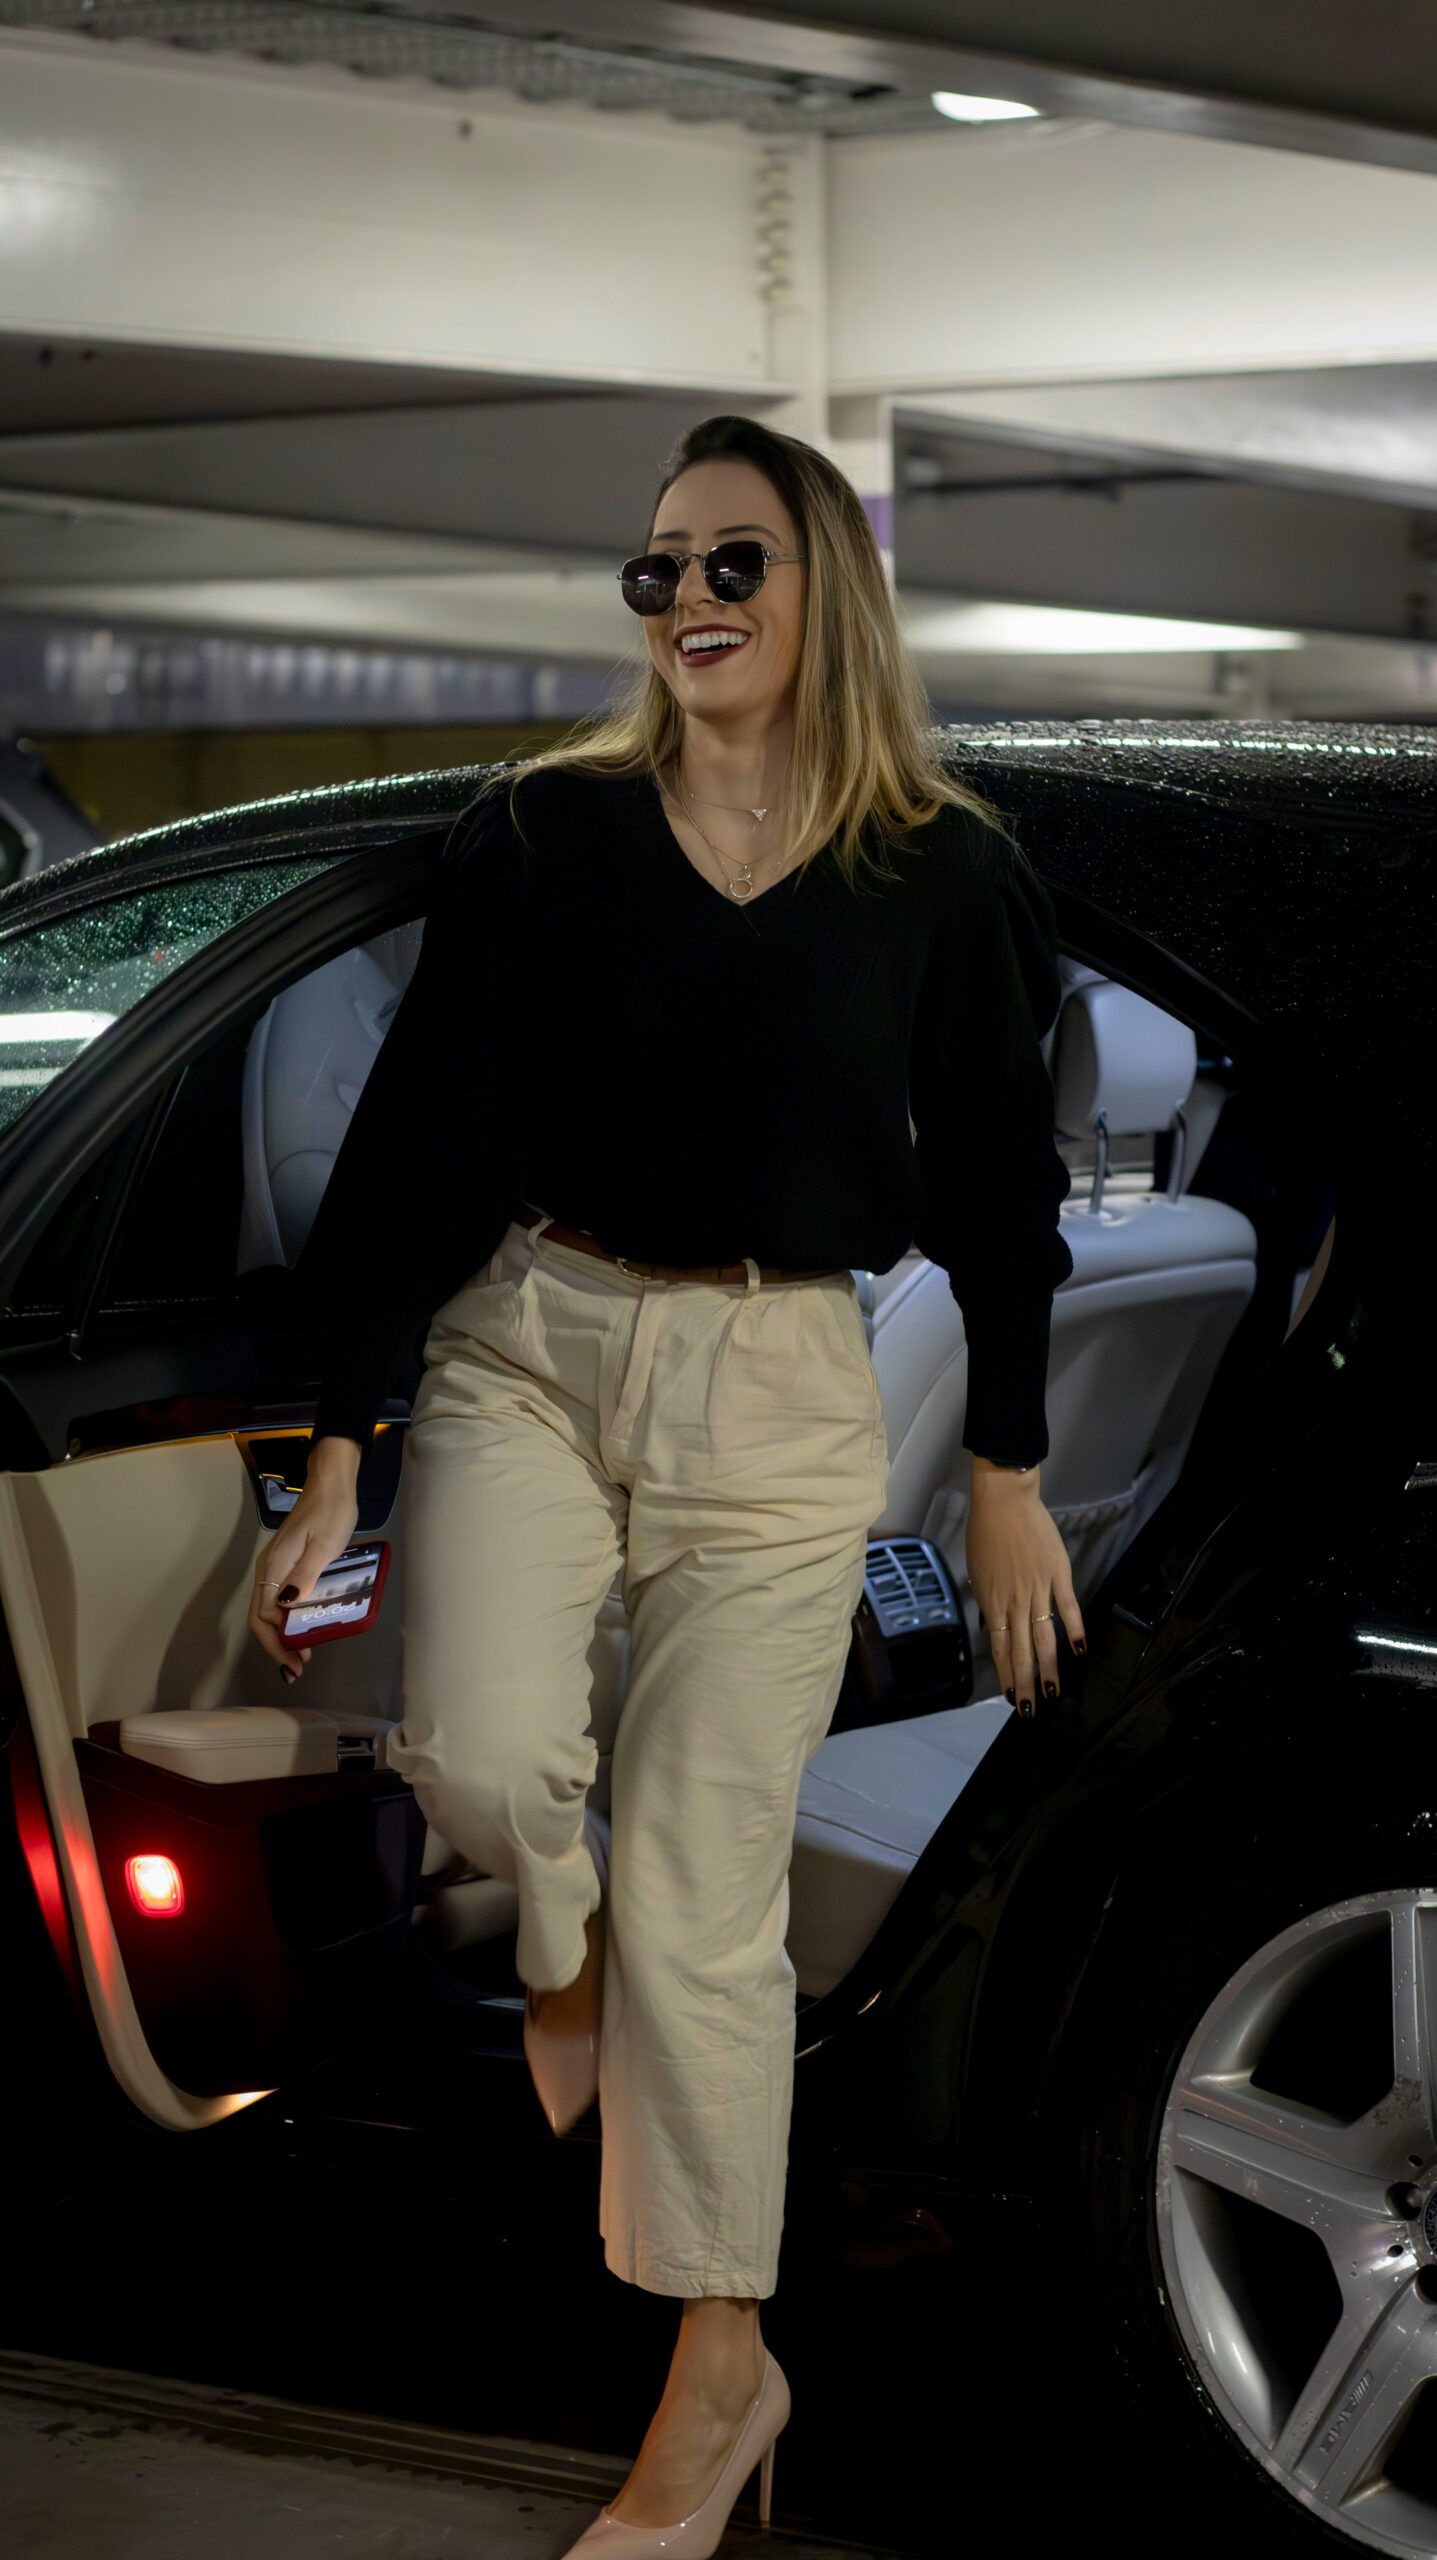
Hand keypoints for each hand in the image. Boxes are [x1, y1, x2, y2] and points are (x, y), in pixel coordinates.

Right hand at [247, 1444, 359, 1687]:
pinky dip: (285, 1617)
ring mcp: (275, 1564)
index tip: (298, 1662)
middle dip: (275, 1645)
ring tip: (299, 1652)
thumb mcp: (324, 1546)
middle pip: (260, 1616)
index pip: (265, 1616)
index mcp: (275, 1567)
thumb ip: (304, 1576)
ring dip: (280, 1634)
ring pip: (267, 1608)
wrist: (331, 1481)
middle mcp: (268, 1569)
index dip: (277, 1643)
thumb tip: (285, 1607)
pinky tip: (301, 1624)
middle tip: (297, 1667)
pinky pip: (277, 1596)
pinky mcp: (285, 1560)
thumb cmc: (331, 1512)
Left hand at [965, 1460, 1084, 1715]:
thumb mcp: (977, 1571)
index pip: (1000, 1647)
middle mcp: (1015, 1601)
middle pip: (1021, 1651)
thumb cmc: (985, 1532)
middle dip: (1025, 1683)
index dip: (1007, 1674)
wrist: (1004, 1501)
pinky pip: (1068, 1606)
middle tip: (1030, 1709)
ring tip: (1053, 1691)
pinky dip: (1074, 1628)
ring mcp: (1038, 1589)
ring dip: (1048, 1667)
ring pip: (1044, 1636)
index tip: (1011, 1696)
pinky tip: (1080, 1650)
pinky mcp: (1058, 1574)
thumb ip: (988, 1600)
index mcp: (992, 1601)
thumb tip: (995, 1624)